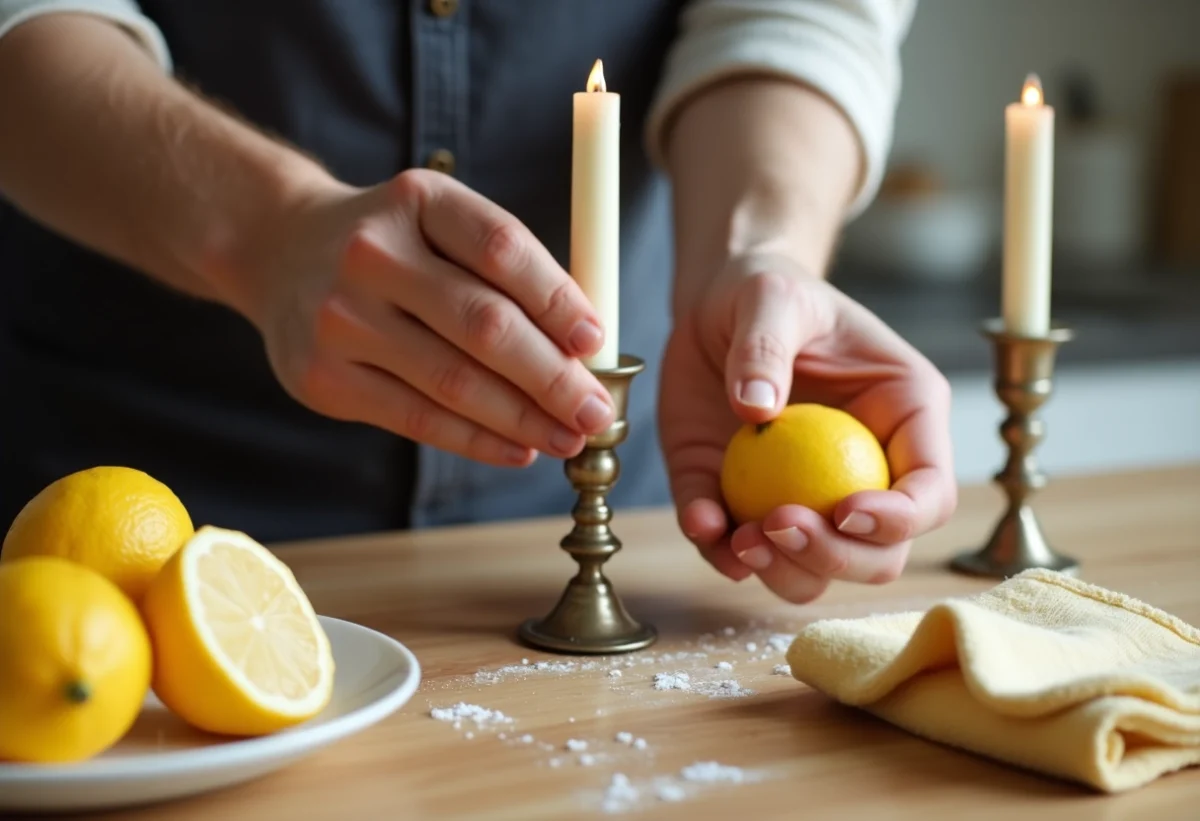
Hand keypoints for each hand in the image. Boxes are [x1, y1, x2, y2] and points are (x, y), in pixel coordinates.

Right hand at [230, 170, 615, 465]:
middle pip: (483, 323)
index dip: (557, 299)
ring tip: (568, 437)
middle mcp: (372, 254)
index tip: (595, 342)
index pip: (501, 249)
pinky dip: (477, 439)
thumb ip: (507, 270)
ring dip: (523, 417)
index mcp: (419, 200)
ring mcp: (340, 317)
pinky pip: (416, 419)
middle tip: (595, 411)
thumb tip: (586, 346)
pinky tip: (518, 448)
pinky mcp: (322, 377)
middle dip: (552, 377)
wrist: (280, 249)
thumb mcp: (441, 222)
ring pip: (453, 381)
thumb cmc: (393, 244)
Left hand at [659, 252, 956, 602]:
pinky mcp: (743, 503)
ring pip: (815, 573)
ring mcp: (804, 497)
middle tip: (777, 524)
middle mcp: (863, 472)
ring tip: (739, 539)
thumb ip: (765, 346)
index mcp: (904, 419)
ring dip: (781, 572)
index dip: (898, 520)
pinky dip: (720, 551)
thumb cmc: (767, 292)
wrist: (714, 305)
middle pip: (879, 555)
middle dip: (833, 557)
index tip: (844, 512)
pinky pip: (738, 549)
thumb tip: (756, 410)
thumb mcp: (771, 296)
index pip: (929, 494)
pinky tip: (704, 525)